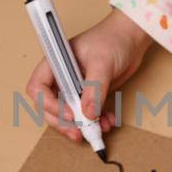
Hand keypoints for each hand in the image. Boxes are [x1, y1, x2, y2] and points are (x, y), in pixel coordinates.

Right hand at [24, 8, 153, 141]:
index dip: (49, 104)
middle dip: (63, 122)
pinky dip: (96, 121)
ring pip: (68, 114)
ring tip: (97, 131)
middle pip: (50, 106)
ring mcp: (75, 86)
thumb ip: (94, 89)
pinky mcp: (90, 94)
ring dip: (81, 125)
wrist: (133, 38)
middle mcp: (62, 76)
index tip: (69, 113)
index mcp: (55, 63)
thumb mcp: (102, 63)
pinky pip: (87, 113)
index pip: (38, 88)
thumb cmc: (113, 39)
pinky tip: (107, 122)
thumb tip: (87, 114)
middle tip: (78, 133)